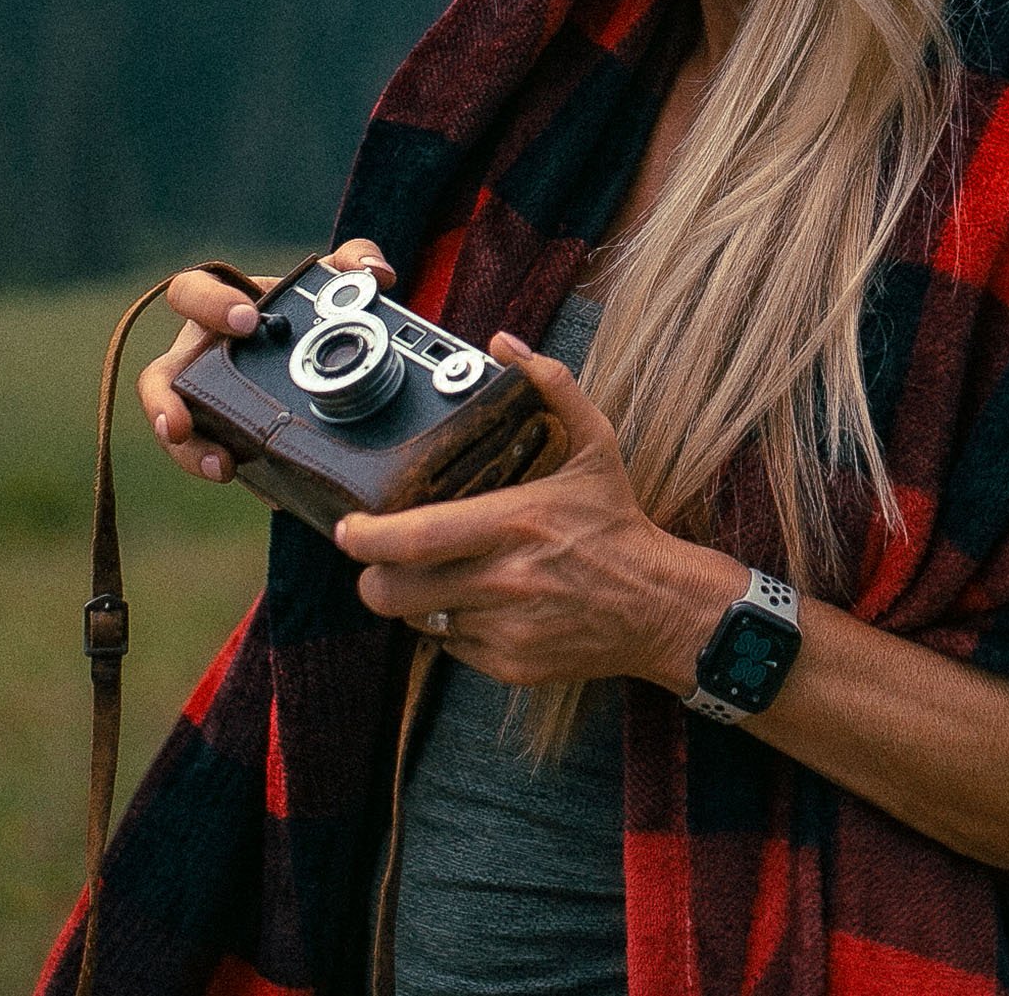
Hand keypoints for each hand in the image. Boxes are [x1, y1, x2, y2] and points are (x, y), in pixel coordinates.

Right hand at [138, 239, 391, 484]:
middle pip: (157, 378)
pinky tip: (270, 491)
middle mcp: (198, 355)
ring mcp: (203, 401)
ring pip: (174, 429)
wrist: (314, 357)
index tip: (246, 322)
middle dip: (163, 402)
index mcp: (216, 306)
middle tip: (184, 423)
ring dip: (189, 452)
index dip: (210, 305)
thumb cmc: (303, 312)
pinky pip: (217, 458)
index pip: (191, 293)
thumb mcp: (327, 285)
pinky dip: (241, 473)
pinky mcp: (222, 436)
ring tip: (222, 468)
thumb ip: (352, 264)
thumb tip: (377, 274)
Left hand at [336, 329, 748, 690]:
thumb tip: (505, 344)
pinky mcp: (509, 664)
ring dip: (419, 601)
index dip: (368, 537)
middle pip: (394, 593)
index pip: (417, 537)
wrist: (661, 607)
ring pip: (419, 621)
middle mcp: (505, 579)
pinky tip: (485, 605)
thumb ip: (551, 387)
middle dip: (375, 577)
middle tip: (383, 560)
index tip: (348, 528)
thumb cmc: (618, 526)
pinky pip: (452, 649)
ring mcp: (505, 627)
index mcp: (516, 522)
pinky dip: (456, 628)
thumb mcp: (594, 446)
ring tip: (444, 577)